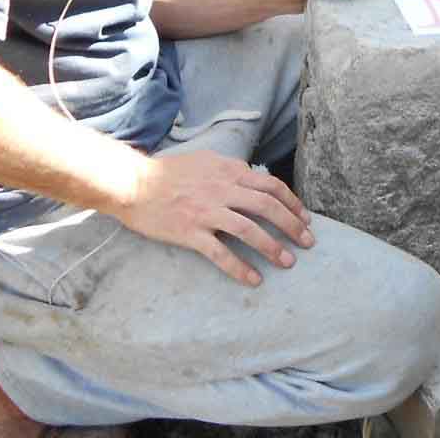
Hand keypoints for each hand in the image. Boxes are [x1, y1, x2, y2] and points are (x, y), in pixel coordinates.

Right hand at [114, 149, 316, 285]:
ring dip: (272, 247)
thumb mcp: (205, 160)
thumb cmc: (167, 172)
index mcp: (227, 171)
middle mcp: (221, 189)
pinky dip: (239, 268)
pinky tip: (253, 279)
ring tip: (288, 262)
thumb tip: (253, 176)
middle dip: (292, 225)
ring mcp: (206, 212)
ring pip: (248, 230)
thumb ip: (230, 169)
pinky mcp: (190, 232)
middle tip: (308, 242)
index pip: (269, 185)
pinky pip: (220, 253)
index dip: (291, 202)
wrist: (131, 183)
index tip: (305, 217)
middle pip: (267, 207)